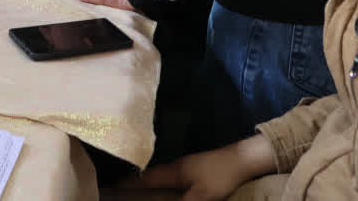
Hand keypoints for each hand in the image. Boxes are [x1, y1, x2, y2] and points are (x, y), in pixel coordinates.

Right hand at [124, 133, 277, 200]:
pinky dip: (164, 182)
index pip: (145, 177)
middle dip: (137, 181)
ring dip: (151, 181)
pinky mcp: (197, 168)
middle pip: (151, 174)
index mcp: (174, 171)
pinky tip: (168, 188)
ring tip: (141, 189)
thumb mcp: (202, 196)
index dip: (129, 182)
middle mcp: (176, 166)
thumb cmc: (220, 176)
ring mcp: (187, 165)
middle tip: (124, 189)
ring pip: (162, 174)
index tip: (114, 186)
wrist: (243, 160)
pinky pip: (173, 176)